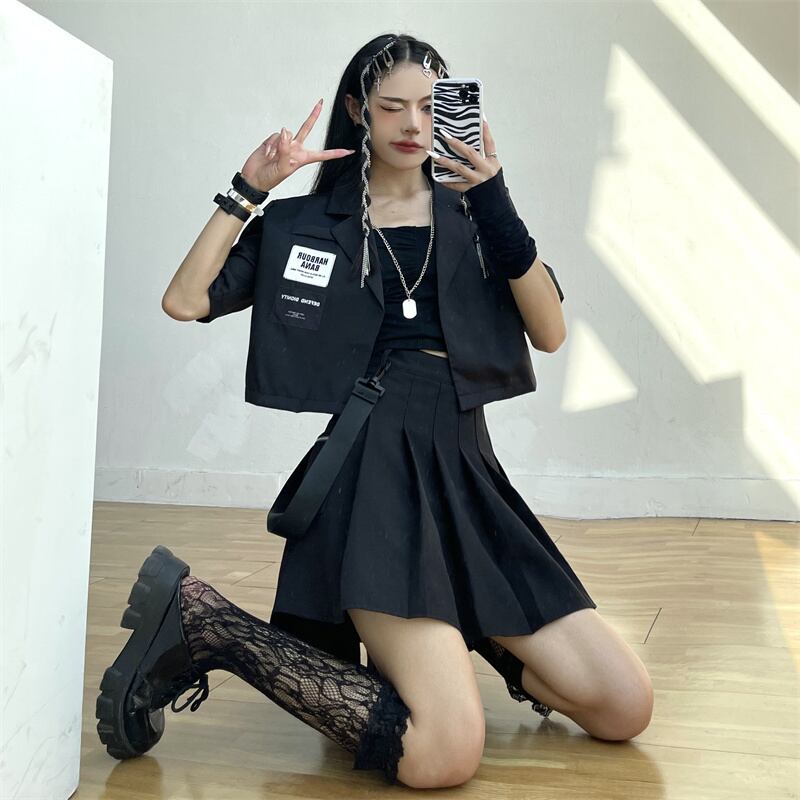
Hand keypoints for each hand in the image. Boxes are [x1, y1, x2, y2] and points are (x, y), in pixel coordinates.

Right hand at [240, 99, 355, 192]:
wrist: (254, 177)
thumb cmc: (270, 178)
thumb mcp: (282, 169)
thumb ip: (285, 150)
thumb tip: (285, 131)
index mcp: (302, 158)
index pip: (322, 155)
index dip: (335, 153)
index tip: (349, 151)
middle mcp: (295, 149)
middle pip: (306, 129)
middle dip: (313, 116)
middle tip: (320, 103)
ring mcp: (284, 143)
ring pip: (285, 133)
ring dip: (277, 145)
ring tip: (272, 157)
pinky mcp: (273, 140)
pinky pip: (275, 135)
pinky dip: (270, 144)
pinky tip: (267, 153)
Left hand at [428, 119, 500, 192]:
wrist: (493, 199)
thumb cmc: (492, 179)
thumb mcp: (493, 162)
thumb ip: (487, 147)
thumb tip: (482, 126)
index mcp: (491, 162)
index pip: (488, 143)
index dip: (485, 131)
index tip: (480, 119)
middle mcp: (484, 170)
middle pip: (470, 154)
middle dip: (456, 143)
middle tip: (444, 135)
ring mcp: (475, 180)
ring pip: (459, 169)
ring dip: (445, 161)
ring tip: (434, 155)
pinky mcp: (468, 189)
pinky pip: (455, 184)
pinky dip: (446, 180)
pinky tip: (437, 175)